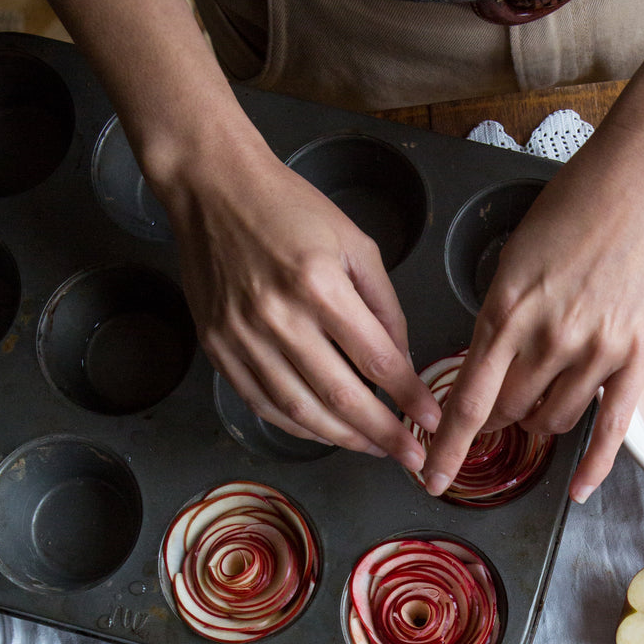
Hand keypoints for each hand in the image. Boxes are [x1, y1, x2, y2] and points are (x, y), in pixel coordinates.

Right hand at [157, 142, 440, 466]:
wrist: (211, 187)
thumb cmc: (288, 208)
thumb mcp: (355, 243)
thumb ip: (384, 306)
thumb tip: (402, 363)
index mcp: (319, 285)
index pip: (376, 360)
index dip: (409, 397)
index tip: (432, 421)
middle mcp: (278, 317)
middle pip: (341, 396)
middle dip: (383, 434)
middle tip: (410, 456)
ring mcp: (242, 337)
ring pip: (301, 411)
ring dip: (343, 438)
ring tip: (375, 448)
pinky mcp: (218, 348)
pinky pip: (263, 405)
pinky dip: (299, 427)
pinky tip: (327, 432)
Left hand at [421, 121, 643, 501]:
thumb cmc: (581, 203)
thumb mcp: (518, 255)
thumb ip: (501, 314)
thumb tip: (489, 364)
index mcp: (506, 309)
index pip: (467, 399)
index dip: (447, 446)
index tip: (432, 475)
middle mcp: (546, 338)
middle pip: (509, 412)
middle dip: (500, 416)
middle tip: (504, 407)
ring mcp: (594, 352)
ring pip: (553, 420)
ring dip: (542, 419)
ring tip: (549, 394)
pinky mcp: (637, 358)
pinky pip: (610, 429)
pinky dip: (592, 466)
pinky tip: (578, 490)